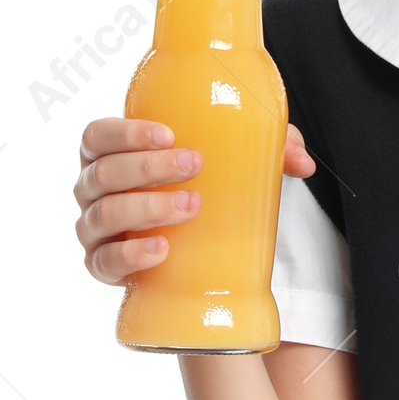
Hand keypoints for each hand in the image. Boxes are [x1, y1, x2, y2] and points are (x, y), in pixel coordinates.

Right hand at [75, 117, 315, 283]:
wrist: (193, 245)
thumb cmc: (202, 185)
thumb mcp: (237, 158)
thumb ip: (271, 148)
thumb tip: (304, 163)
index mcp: (112, 154)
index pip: (98, 136)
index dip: (125, 132)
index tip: (169, 134)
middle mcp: (94, 190)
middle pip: (103, 173)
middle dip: (148, 167)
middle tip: (195, 164)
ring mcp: (95, 230)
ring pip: (103, 215)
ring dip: (146, 208)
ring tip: (191, 205)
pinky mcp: (106, 267)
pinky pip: (103, 263)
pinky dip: (128, 255)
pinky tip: (159, 250)